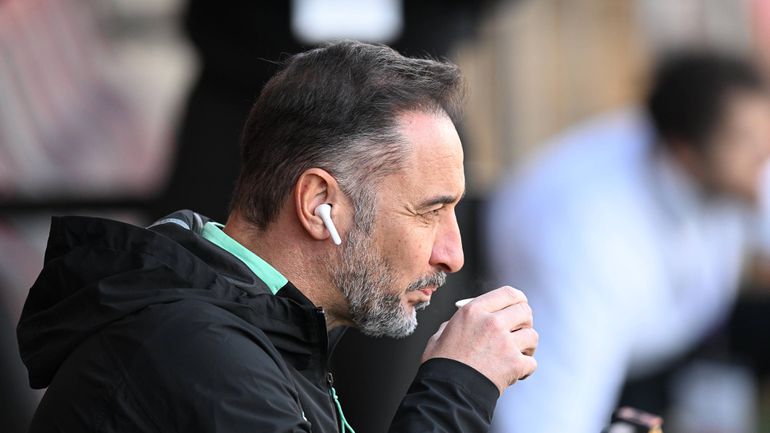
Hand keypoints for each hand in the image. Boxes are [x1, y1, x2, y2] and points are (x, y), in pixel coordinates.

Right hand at [421, 286, 537, 394]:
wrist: (446, 392)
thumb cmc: (441, 364)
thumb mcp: (443, 333)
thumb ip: (459, 322)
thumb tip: (469, 321)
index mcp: (474, 310)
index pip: (508, 293)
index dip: (518, 299)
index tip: (519, 306)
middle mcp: (492, 322)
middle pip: (525, 311)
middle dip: (524, 322)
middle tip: (518, 332)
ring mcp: (505, 343)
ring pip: (532, 336)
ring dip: (527, 346)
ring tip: (515, 355)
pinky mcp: (514, 364)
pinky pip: (532, 362)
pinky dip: (525, 369)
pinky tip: (515, 373)